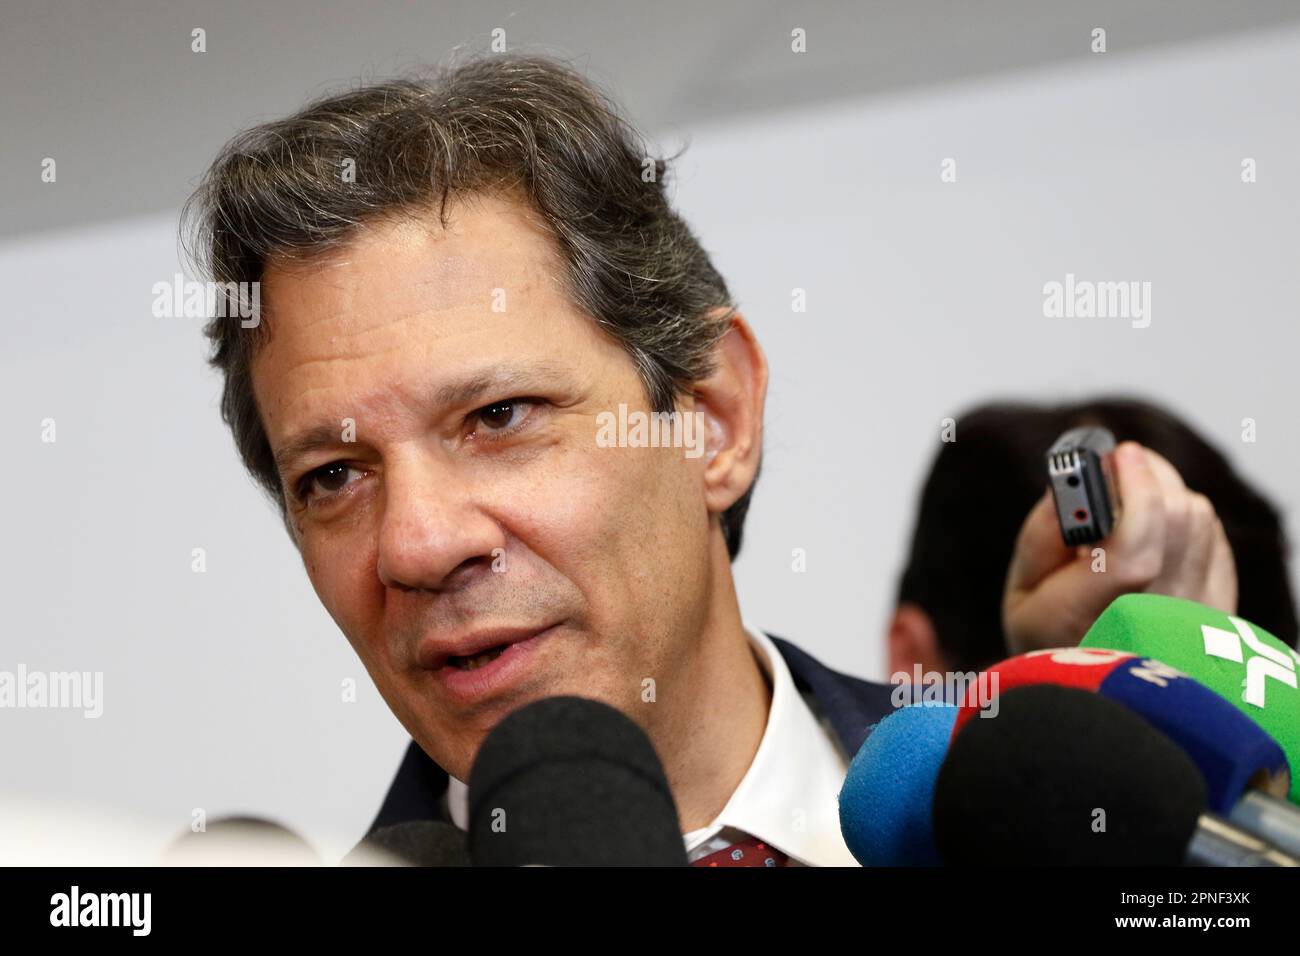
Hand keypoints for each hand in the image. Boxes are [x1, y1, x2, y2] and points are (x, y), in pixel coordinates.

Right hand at [1002, 441, 1236, 654]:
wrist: (1099, 692)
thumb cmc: (1051, 640)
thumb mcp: (1022, 594)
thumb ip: (1042, 535)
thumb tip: (1071, 481)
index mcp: (1091, 623)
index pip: (1135, 549)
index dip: (1133, 490)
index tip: (1117, 455)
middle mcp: (1156, 624)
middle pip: (1177, 520)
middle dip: (1149, 474)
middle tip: (1121, 462)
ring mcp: (1197, 621)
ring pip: (1200, 521)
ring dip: (1165, 493)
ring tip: (1130, 497)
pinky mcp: (1220, 612)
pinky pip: (1215, 539)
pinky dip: (1184, 519)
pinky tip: (1154, 529)